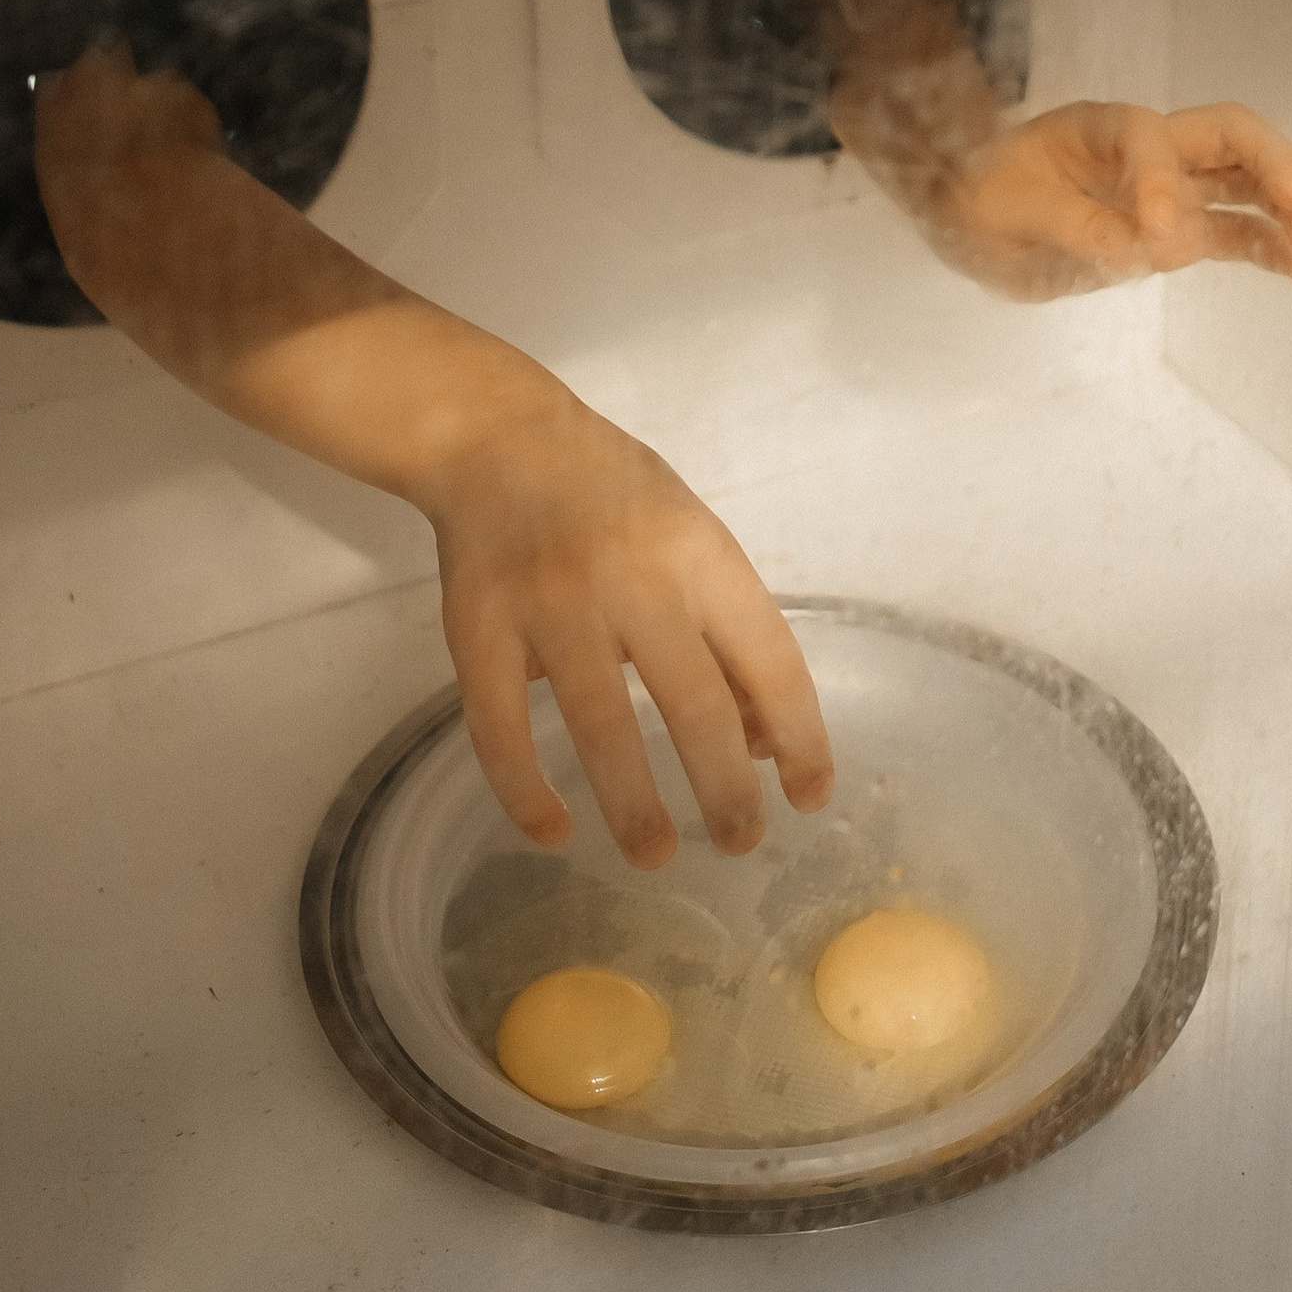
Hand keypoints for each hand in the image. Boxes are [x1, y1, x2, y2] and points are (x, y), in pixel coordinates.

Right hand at [31, 45, 831, 865]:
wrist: (499, 437)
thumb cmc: (616, 497)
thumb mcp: (693, 542)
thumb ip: (729, 635)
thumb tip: (764, 746)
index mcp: (700, 555)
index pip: (769, 659)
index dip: (799, 735)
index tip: (812, 795)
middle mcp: (633, 580)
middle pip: (692, 704)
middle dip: (724, 789)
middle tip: (742, 844)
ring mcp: (551, 606)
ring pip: (601, 725)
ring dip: (636, 804)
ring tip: (658, 855)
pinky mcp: (480, 630)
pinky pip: (501, 726)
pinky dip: (525, 788)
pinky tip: (553, 829)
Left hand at [918, 100, 1291, 304]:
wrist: (975, 216)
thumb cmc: (984, 198)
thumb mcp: (1007, 210)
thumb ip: (1073, 223)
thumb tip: (1146, 245)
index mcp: (1102, 128)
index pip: (1150, 139)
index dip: (1159, 182)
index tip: (1154, 235)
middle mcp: (1151, 150)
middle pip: (1231, 137)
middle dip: (1274, 168)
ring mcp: (1173, 191)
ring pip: (1248, 190)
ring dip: (1290, 218)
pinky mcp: (1179, 233)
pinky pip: (1238, 238)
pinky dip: (1277, 256)